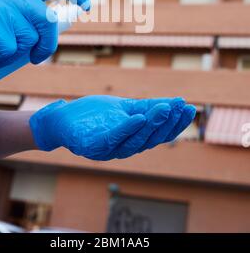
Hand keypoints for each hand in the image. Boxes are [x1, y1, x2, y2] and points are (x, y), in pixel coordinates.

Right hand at [0, 0, 89, 68]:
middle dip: (47, 46)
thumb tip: (46, 43)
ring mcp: (3, 9)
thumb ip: (25, 25)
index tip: (85, 4)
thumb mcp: (4, 21)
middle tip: (36, 59)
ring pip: (27, 41)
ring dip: (12, 56)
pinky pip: (8, 51)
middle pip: (48, 22)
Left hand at [29, 95, 195, 160]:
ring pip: (135, 140)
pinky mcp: (93, 146)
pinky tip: (139, 116)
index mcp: (132, 140)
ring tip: (164, 109)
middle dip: (167, 123)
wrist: (62, 119)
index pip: (159, 135)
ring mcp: (108, 150)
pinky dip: (127, 128)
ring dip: (151, 125)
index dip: (175, 124)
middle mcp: (124, 148)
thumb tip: (172, 103)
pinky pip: (113, 137)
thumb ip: (144, 108)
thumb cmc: (93, 115)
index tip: (190, 109)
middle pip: (150, 139)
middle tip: (181, 108)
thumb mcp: (123, 108)